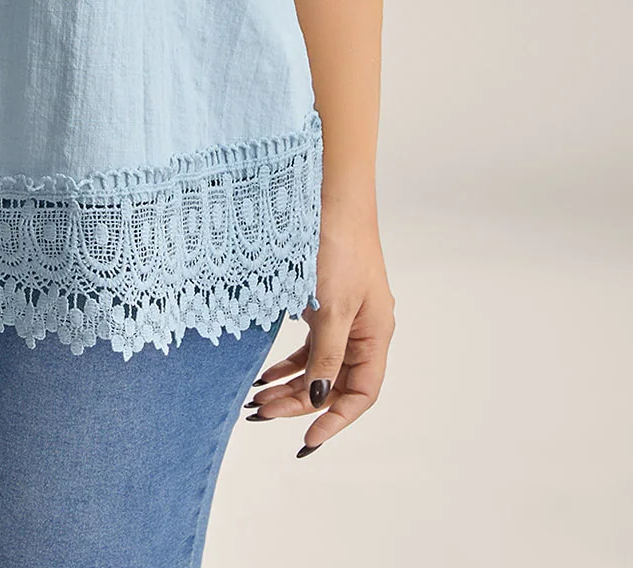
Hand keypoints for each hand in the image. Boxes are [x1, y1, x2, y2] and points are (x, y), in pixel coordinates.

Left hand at [244, 205, 393, 455]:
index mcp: (375, 334)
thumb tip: (317, 397)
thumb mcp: (331, 306)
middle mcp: (363, 329)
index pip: (361, 393)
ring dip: (288, 385)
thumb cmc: (337, 245)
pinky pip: (307, 345)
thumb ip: (326, 354)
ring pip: (317, 365)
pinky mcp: (323, 301)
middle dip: (299, 403)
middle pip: (334, 382)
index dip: (336, 420)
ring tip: (256, 401)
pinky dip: (286, 361)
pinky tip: (264, 372)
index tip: (306, 439)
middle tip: (261, 413)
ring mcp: (343, 315)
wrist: (328, 194)